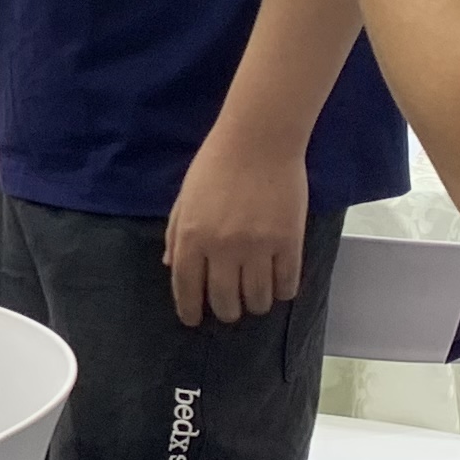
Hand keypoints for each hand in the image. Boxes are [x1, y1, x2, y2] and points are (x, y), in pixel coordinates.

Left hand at [165, 127, 307, 327]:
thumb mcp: (185, 198)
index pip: (186, 287)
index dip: (189, 309)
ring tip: (255, 299)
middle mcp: (222, 248)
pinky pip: (287, 283)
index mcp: (191, 237)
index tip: (193, 320)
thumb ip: (175, 234)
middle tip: (229, 309)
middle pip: (224, 301)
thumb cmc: (216, 164)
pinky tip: (278, 287)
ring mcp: (257, 247)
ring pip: (257, 299)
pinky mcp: (289, 242)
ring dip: (255, 305)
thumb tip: (171, 266)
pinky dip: (282, 291)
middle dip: (226, 311)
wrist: (259, 140)